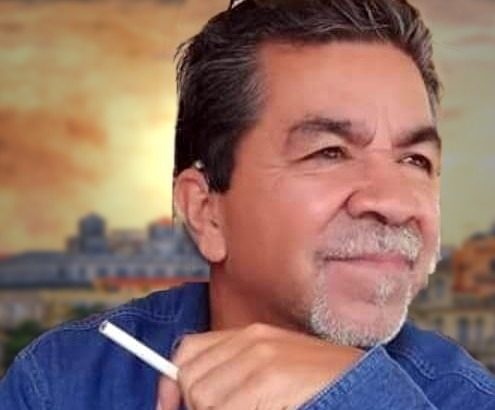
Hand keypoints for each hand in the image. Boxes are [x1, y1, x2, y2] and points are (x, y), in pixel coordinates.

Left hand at [156, 323, 362, 409]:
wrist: (365, 384)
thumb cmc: (315, 384)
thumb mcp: (270, 369)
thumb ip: (229, 373)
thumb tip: (178, 395)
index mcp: (250, 334)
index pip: (187, 350)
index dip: (171, 382)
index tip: (168, 404)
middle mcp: (252, 341)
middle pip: (191, 381)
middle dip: (199, 406)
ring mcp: (262, 360)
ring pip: (203, 400)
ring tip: (255, 409)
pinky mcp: (270, 381)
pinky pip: (224, 409)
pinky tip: (270, 408)